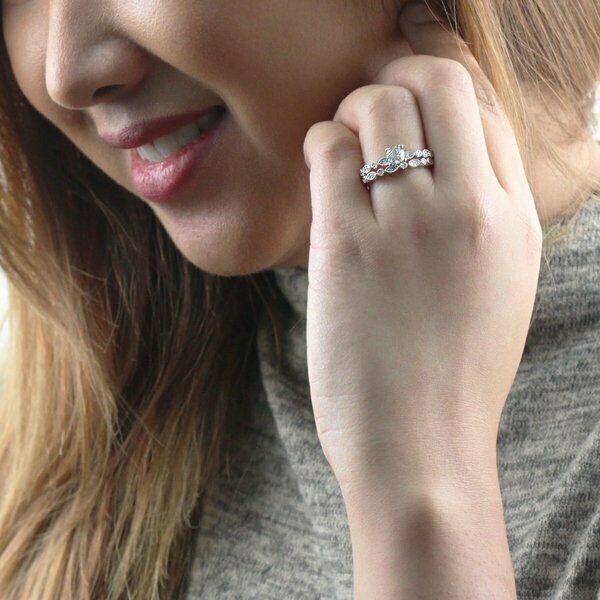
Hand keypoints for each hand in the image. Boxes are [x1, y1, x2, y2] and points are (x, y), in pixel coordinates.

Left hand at [302, 1, 542, 506]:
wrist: (420, 447)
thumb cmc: (454, 375)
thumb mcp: (499, 289)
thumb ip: (483, 217)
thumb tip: (443, 159)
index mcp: (514, 219)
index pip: (486, 107)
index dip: (444, 85)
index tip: (413, 93)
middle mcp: (469, 207)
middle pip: (437, 82)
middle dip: (399, 77)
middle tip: (373, 108)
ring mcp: (409, 222)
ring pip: (378, 103)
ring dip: (352, 111)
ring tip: (344, 146)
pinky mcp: (347, 243)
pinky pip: (328, 150)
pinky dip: (320, 145)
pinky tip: (321, 174)